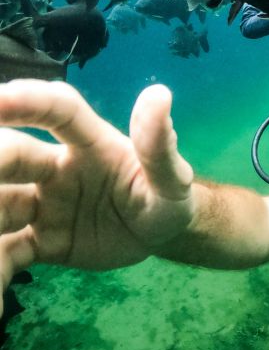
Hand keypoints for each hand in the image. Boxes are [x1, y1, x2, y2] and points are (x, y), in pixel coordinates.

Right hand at [0, 80, 195, 314]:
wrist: (161, 237)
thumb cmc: (165, 195)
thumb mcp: (172, 178)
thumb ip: (160, 145)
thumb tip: (160, 94)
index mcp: (91, 144)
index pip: (58, 111)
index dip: (29, 101)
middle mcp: (56, 168)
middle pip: (13, 157)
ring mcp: (43, 205)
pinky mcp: (39, 242)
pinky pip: (7, 255)